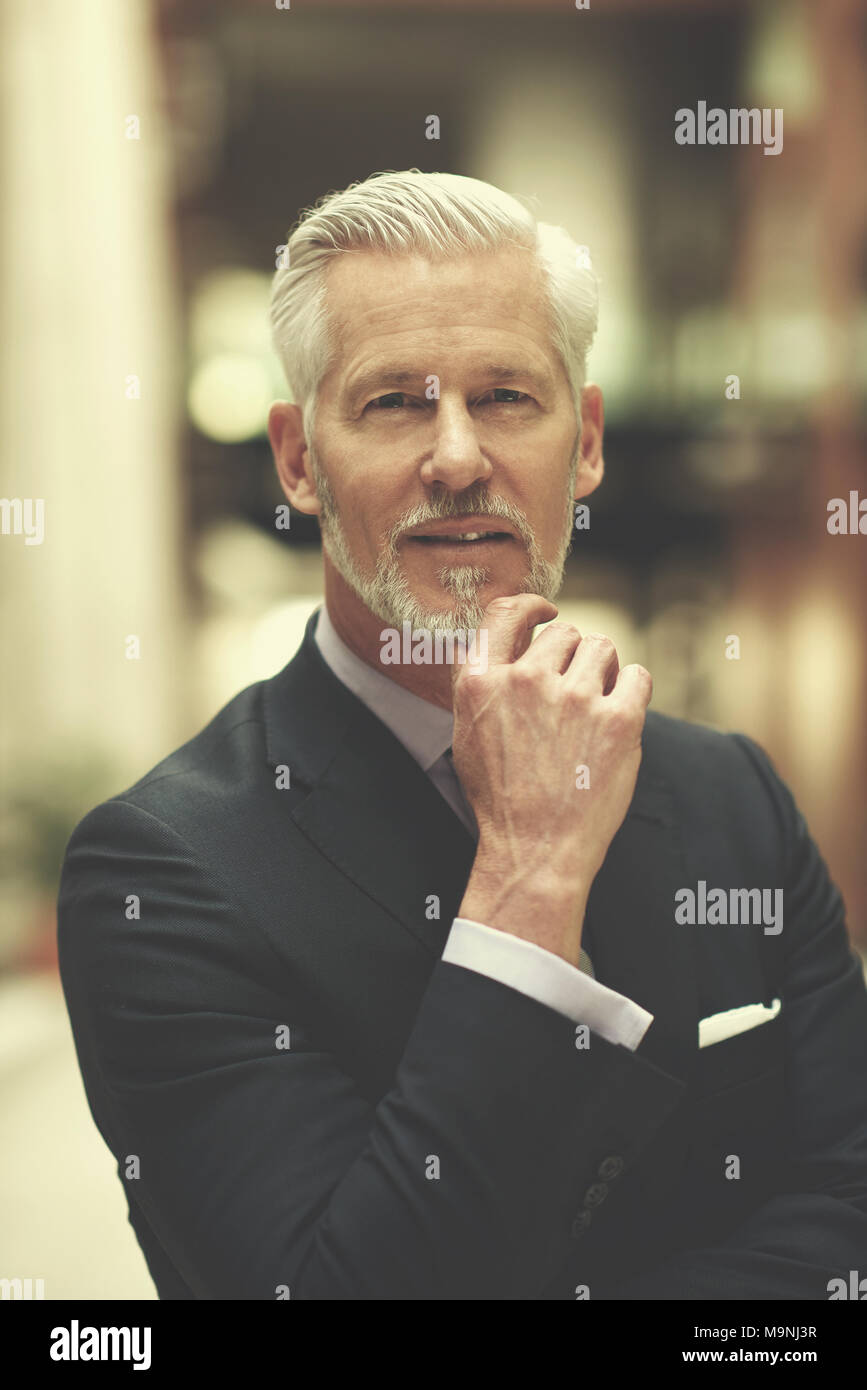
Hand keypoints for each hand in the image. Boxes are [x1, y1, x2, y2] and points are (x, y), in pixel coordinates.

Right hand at [453, 594, 651, 967]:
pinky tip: (619, 719)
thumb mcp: (467, 735)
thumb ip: (481, 684)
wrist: (536, 851)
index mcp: (481, 682)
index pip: (506, 613)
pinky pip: (637, 676)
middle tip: (573, 698)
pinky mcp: (618, 718)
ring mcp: (573, 698)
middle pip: (565, 633)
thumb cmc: (502, 799)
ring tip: (594, 713)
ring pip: (603, 649)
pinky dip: (632, 692)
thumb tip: (503, 641)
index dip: (532, 607)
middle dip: (573, 658)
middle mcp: (524, 680)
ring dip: (603, 673)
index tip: (547, 613)